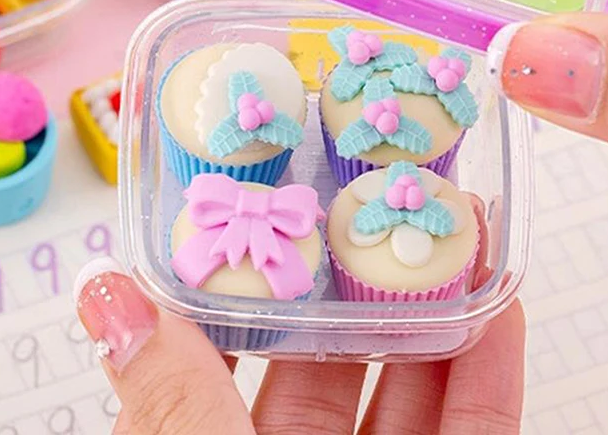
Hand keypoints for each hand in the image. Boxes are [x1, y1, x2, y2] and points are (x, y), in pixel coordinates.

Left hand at [74, 200, 523, 434]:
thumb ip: (167, 399)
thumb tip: (104, 289)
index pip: (227, 356)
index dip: (251, 279)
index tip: (275, 203)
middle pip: (329, 362)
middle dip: (357, 277)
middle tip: (376, 196)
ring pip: (411, 391)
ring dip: (433, 308)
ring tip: (451, 223)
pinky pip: (480, 433)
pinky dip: (491, 373)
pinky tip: (503, 305)